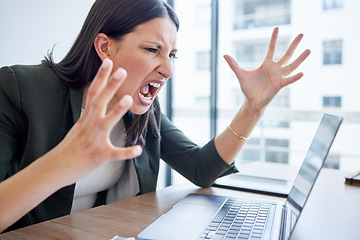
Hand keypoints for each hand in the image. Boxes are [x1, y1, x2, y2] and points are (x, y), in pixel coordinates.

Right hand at [46, 58, 141, 185]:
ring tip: (128, 98)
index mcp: (86, 118)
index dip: (101, 77)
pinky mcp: (98, 156)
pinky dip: (126, 152)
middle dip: (111, 85)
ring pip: (106, 123)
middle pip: (99, 101)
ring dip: (117, 110)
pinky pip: (114, 154)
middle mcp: (89, 126)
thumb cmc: (70, 147)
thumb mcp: (79, 127)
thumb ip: (90, 115)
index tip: (109, 61)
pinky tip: (138, 149)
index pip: (93, 92)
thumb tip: (97, 104)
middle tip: (122, 71)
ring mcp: (93, 140)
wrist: (55, 168)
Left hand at [224, 27, 310, 112]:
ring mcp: (278, 77)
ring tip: (309, 50)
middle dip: (294, 44)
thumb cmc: (248, 88)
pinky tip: (302, 73)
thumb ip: (234, 64)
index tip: (277, 28)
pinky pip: (289, 80)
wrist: (251, 102)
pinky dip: (295, 77)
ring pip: (292, 65)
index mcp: (267, 64)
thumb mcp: (240, 74)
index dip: (273, 39)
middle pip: (287, 54)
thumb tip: (224, 55)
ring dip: (300, 58)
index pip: (272, 49)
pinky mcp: (279, 86)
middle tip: (302, 34)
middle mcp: (275, 69)